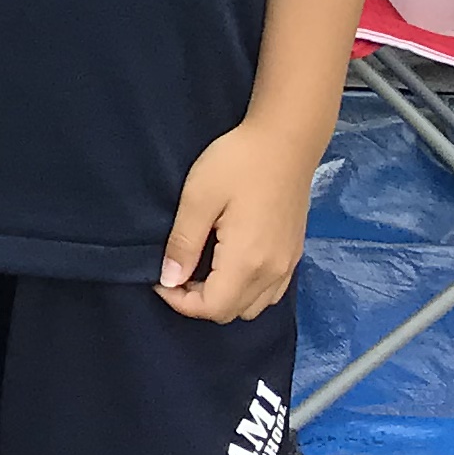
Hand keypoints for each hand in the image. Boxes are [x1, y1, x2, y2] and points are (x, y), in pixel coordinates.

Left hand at [159, 114, 321, 322]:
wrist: (286, 142)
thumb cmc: (238, 164)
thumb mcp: (198, 198)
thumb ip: (183, 243)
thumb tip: (169, 280)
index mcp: (247, 262)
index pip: (212, 308)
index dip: (179, 301)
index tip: (160, 278)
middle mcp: (273, 272)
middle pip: (232, 312)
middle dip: (198, 302)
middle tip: (176, 271)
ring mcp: (288, 265)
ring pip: (253, 307)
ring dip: (222, 298)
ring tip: (199, 269)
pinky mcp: (294, 254)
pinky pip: (269, 292)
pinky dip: (245, 291)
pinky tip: (227, 265)